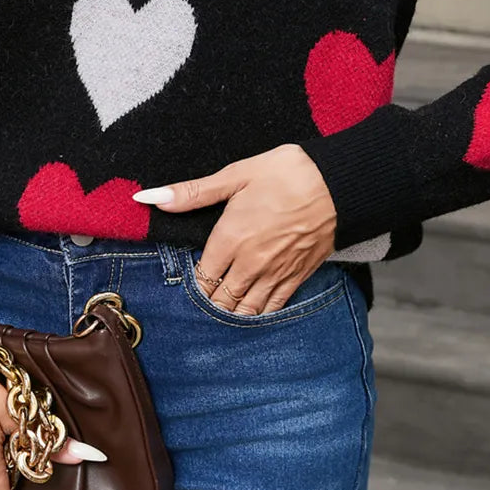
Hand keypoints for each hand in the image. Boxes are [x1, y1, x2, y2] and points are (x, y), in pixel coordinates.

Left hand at [133, 143, 336, 314]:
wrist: (339, 183)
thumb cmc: (287, 174)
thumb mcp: (236, 175)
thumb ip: (192, 193)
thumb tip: (149, 198)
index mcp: (230, 239)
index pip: (200, 278)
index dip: (190, 284)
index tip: (186, 283)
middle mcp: (250, 264)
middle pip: (219, 300)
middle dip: (207, 303)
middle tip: (199, 302)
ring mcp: (275, 275)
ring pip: (244, 310)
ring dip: (230, 313)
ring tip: (219, 313)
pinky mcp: (297, 278)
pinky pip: (272, 309)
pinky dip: (258, 316)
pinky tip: (250, 315)